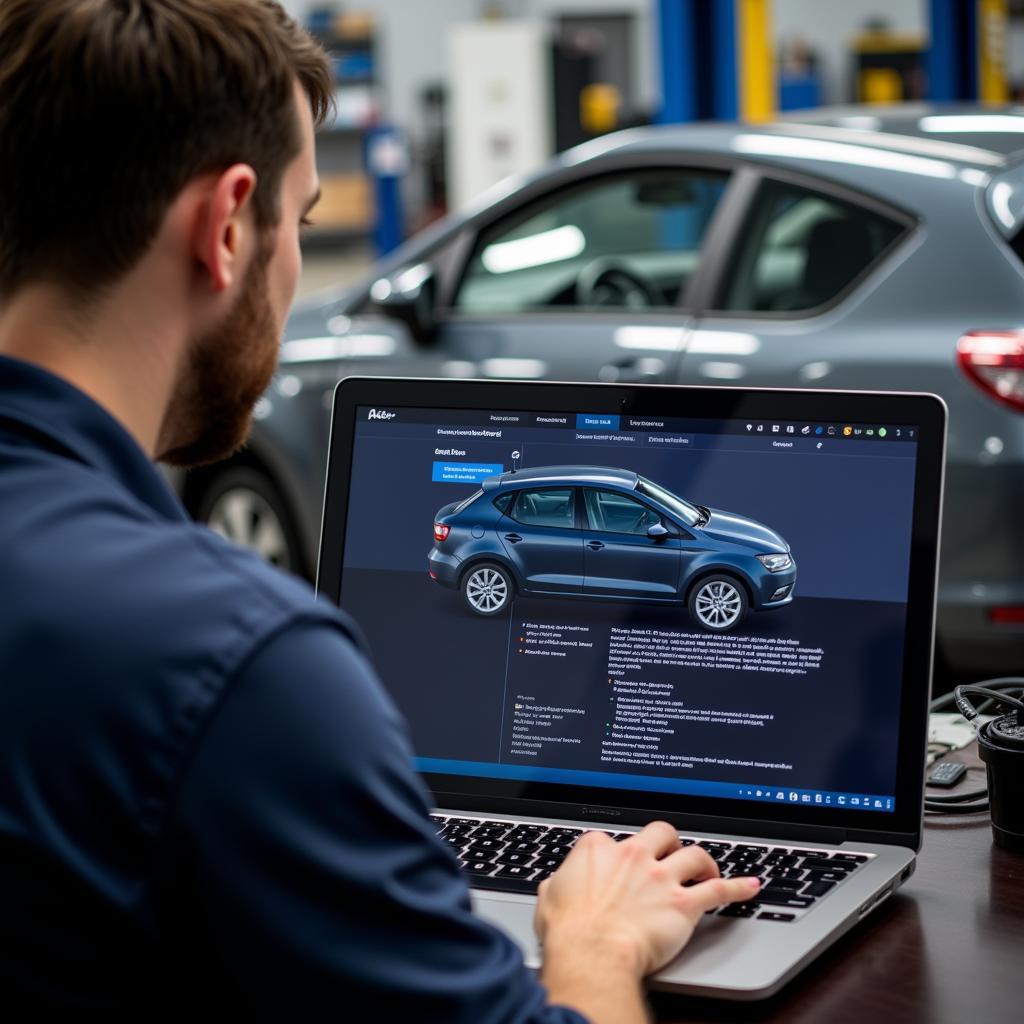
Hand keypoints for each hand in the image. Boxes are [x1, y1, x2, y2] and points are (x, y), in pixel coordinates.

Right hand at [535, 821, 760, 978]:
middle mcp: (632, 855)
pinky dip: (738, 887)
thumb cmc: (569, 931)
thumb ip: (557, 884)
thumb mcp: (549, 898)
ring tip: (709, 867)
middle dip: (668, 840)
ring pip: (693, 853)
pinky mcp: (682, 903)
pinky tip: (750, 886)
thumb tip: (556, 887)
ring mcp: (660, 877)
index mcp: (598, 849)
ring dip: (703, 860)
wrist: (592, 953)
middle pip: (660, 831)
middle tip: (671, 852)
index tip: (623, 865)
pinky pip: (719, 890)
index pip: (614, 838)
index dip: (620, 852)